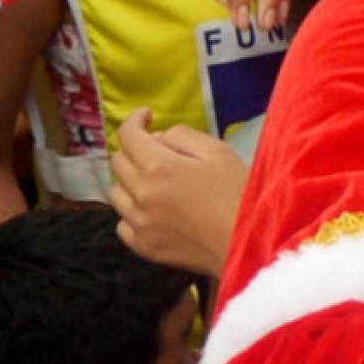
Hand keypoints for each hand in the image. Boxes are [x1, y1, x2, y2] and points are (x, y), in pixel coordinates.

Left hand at [112, 107, 248, 276]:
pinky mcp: (143, 246)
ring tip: (155, 184)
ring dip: (130, 181)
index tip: (146, 117)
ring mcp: (139, 223)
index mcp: (158, 167)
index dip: (135, 120)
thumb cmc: (238, 195)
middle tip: (158, 152)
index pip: (128, 134)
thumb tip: (158, 138)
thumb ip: (182, 136)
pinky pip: (122, 224)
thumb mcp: (218, 151)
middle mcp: (141, 193)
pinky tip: (153, 212)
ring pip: (116, 192)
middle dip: (135, 150)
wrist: (248, 244)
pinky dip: (132, 213)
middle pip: (118, 162)